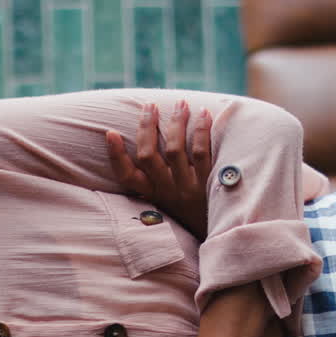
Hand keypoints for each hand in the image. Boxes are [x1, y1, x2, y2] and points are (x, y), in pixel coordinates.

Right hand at [106, 100, 212, 238]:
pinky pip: (202, 152)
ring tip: (180, 104)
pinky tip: (204, 114)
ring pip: (174, 150)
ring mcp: (188, 188)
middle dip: (147, 127)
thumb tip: (147, 144)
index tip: (110, 133)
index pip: (126, 177)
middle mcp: (167, 192)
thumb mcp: (170, 201)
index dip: (116, 155)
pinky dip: (201, 130)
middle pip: (148, 156)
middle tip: (149, 105)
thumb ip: (159, 180)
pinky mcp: (210, 183)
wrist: (225, 232)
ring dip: (176, 122)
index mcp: (153, 195)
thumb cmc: (194, 211)